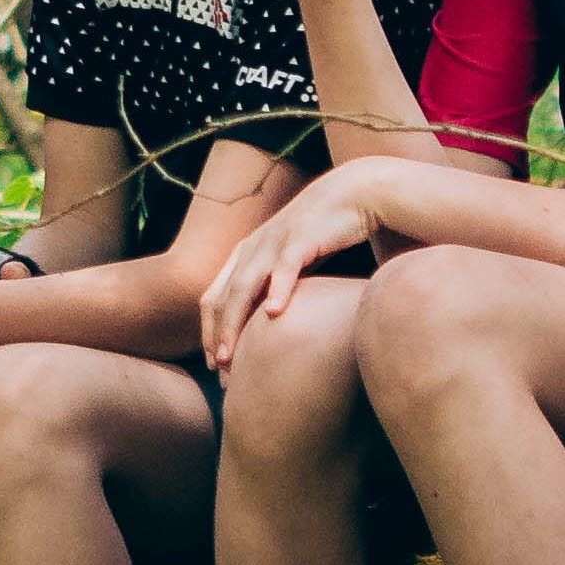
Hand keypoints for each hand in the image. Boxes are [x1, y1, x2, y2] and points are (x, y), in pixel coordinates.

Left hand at [198, 164, 387, 367]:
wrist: (354, 194)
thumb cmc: (324, 234)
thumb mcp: (291, 263)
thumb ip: (276, 287)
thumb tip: (270, 324)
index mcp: (245, 254)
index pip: (214, 297)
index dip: (210, 331)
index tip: (214, 364)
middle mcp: (252, 248)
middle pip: (222, 297)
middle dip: (216, 335)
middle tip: (218, 370)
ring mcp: (273, 243)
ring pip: (243, 287)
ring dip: (234, 323)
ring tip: (231, 355)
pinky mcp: (301, 239)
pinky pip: (285, 267)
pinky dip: (277, 290)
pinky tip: (275, 314)